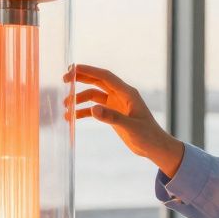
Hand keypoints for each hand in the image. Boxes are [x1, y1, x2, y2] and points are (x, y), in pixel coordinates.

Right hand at [64, 64, 184, 177]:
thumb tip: (93, 110)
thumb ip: (112, 118)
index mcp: (127, 93)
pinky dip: (84, 111)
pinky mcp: (113, 114)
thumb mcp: (130, 127)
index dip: (89, 71)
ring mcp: (116, 104)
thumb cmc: (148, 136)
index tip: (73, 69)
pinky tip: (72, 117)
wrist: (154, 148)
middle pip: (98, 82)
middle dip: (81, 79)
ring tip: (65, 105)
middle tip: (64, 79)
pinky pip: (95, 108)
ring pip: (94, 95)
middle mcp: (121, 95)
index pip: (105, 77)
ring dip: (80, 99)